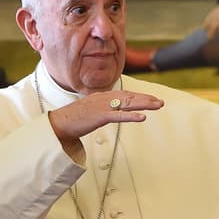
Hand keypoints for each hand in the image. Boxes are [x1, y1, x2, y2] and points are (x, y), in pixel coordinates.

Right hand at [47, 90, 161, 152]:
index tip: (151, 99)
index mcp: (102, 97)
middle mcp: (104, 99)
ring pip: (127, 103)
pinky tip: (142, 117)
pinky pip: (118, 116)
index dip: (139, 96)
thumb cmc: (73, 119)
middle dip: (146, 99)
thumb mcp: (90, 111)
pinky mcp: (99, 117)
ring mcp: (102, 107)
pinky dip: (131, 116)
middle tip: (161, 102)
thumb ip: (101, 110)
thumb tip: (110, 112)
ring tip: (157, 105)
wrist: (58, 123)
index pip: (124, 94)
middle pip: (129, 97)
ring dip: (144, 104)